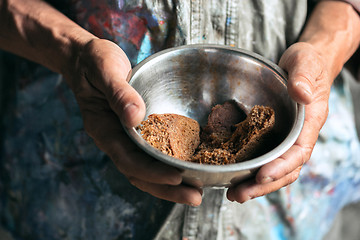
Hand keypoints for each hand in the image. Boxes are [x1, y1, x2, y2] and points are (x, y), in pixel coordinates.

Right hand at [64, 38, 202, 205]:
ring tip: (198, 191)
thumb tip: (135, 117)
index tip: (177, 178)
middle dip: (167, 189)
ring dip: (171, 184)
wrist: (87, 59)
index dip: (152, 172)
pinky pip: (153, 153)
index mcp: (104, 129)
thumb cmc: (94, 62)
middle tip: (195, 198)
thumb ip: (119, 93)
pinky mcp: (137, 131)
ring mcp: (126, 137)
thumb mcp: (105, 69)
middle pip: (140, 174)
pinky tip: (189, 167)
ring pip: (148, 169)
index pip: (128, 160)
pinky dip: (169, 164)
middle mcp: (115, 139)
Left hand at [227, 42, 331, 202]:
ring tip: (233, 194)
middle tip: (238, 195)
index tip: (262, 175)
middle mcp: (298, 135)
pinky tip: (234, 176)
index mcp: (310, 122)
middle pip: (285, 170)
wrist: (304, 64)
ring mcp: (285, 138)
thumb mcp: (306, 62)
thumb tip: (301, 94)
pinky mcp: (272, 135)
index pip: (299, 152)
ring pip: (274, 169)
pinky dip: (251, 170)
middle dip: (263, 185)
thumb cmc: (308, 63)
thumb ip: (303, 77)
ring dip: (255, 184)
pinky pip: (264, 158)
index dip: (281, 166)